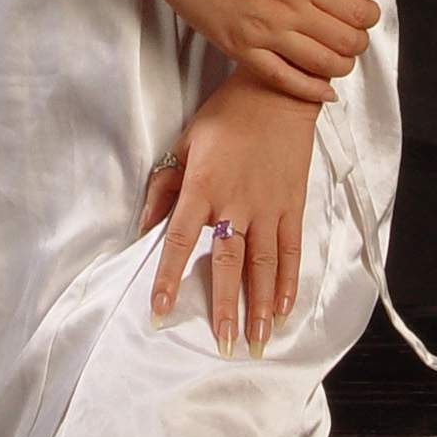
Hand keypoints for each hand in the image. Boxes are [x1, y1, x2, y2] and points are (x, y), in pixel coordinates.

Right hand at [111, 0, 378, 105]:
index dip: (368, 18)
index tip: (367, 18)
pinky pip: (284, 80)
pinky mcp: (237, 49)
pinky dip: (310, 90)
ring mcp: (260, 31)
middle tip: (354, 42)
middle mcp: (285, 5)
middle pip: (344, 40)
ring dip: (338, 66)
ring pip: (321, 64)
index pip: (354, 9)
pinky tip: (324, 92)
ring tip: (339, 61)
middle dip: (357, 45)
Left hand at [136, 71, 320, 358]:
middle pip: (228, 262)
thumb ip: (164, 187)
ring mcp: (269, 204)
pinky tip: (283, 307)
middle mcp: (236, 201)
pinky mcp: (293, 203)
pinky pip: (292, 248)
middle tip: (223, 344)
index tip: (160, 310)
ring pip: (264, 263)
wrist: (278, 91)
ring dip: (259, 304)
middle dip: (225, 306)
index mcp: (204, 185)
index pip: (181, 239)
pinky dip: (289, 279)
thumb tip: (144, 227)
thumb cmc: (226, 115)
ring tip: (256, 339)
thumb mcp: (186, 142)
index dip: (169, 277)